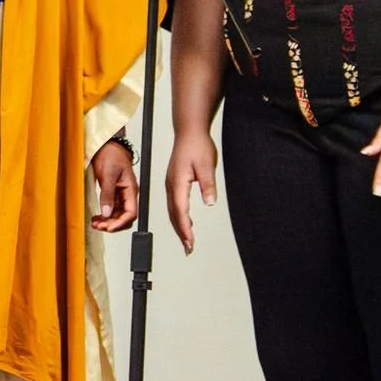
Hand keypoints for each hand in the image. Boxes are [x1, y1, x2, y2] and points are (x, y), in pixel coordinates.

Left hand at [90, 137, 138, 232]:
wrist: (107, 145)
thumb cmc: (111, 155)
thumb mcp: (108, 174)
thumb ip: (107, 194)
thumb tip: (107, 212)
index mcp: (131, 190)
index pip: (131, 213)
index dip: (120, 223)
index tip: (108, 227)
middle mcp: (128, 194)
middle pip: (125, 216)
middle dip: (113, 224)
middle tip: (99, 226)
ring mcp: (121, 193)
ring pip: (118, 214)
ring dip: (108, 221)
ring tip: (96, 223)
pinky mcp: (113, 192)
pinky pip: (112, 208)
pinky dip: (105, 215)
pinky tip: (97, 217)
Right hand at [164, 131, 217, 253]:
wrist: (188, 131)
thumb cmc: (196, 145)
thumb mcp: (207, 166)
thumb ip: (208, 185)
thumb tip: (210, 202)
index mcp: (177, 182)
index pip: (180, 211)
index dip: (185, 229)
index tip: (190, 242)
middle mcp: (171, 185)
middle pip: (173, 214)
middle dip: (181, 233)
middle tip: (188, 248)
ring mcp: (170, 183)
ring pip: (172, 210)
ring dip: (179, 226)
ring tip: (187, 239)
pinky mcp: (173, 181)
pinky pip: (174, 203)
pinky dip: (178, 215)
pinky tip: (185, 220)